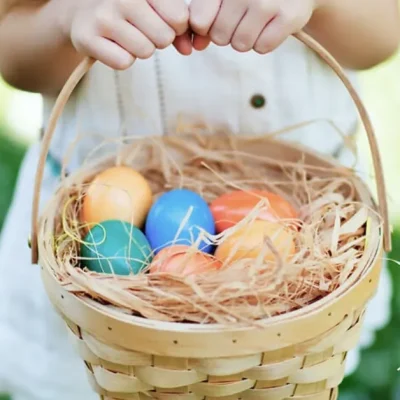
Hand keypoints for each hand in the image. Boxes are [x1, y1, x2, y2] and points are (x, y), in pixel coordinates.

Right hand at [59, 0, 191, 69]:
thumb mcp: (156, 9)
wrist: (84, 14)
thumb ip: (179, 26)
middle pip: (164, 37)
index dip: (177, 28)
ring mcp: (102, 15)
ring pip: (145, 51)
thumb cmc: (130, 13)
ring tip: (126, 36)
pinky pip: (123, 62)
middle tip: (141, 30)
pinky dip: (121, 59)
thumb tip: (188, 49)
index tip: (164, 22)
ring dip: (140, 50)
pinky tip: (112, 45)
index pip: (180, 17)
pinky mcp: (86, 37)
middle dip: (158, 40)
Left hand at [189, 0, 319, 52]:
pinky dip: (264, 42)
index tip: (214, 20)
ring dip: (246, 39)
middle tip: (241, 19)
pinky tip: (270, 25)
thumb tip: (196, 45)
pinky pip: (262, 47)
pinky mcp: (289, 17)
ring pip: (240, 44)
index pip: (199, 20)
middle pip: (220, 36)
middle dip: (228, 33)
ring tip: (256, 21)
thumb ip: (204, 16)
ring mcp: (268, 2)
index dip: (205, 28)